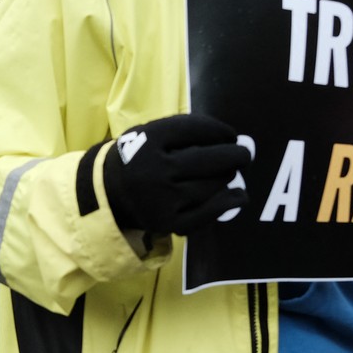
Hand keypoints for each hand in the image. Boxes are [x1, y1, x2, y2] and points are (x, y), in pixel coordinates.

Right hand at [100, 113, 250, 236]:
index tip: (230, 135)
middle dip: (234, 155)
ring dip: (228, 177)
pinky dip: (228, 203)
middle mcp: (155, 169)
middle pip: (208, 160)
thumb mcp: (150, 135)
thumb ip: (186, 133)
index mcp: (148, 140)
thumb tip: (234, 141)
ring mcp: (162, 198)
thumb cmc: (139, 158)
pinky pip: (206, 214)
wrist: (108, 193)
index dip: (219, 131)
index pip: (194, 129)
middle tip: (244, 155)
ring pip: (211, 186)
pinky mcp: (167, 222)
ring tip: (230, 173)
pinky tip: (238, 196)